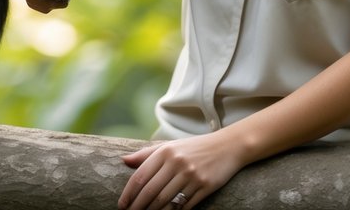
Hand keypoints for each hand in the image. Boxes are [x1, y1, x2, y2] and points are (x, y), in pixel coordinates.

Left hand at [118, 134, 242, 209]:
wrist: (228, 146)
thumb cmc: (194, 147)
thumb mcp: (170, 146)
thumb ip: (146, 154)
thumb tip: (124, 160)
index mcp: (166, 151)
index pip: (141, 176)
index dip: (129, 193)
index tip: (122, 205)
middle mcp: (177, 162)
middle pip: (152, 191)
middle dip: (138, 207)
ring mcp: (192, 175)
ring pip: (167, 201)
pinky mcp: (205, 186)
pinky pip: (185, 205)